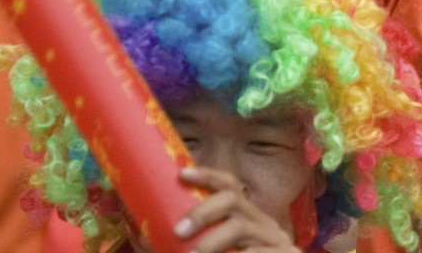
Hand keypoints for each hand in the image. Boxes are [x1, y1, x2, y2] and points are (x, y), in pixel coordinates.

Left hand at [172, 166, 301, 252]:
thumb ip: (189, 246)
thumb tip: (144, 236)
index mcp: (247, 218)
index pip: (230, 185)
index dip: (207, 175)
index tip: (182, 174)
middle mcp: (263, 224)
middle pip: (235, 199)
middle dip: (203, 211)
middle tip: (178, 231)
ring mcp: (277, 242)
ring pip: (240, 228)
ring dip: (211, 242)